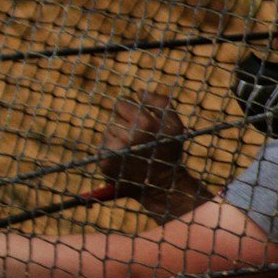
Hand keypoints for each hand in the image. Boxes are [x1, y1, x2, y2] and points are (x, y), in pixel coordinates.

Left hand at [99, 92, 207, 218]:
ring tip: (133, 152)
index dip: (130, 111)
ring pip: (107, 133)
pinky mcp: (105, 162)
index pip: (121, 103)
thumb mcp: (175, 125)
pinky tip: (125, 161)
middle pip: (113, 118)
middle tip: (139, 141)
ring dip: (117, 139)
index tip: (140, 122)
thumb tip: (139, 91)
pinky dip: (111, 153)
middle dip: (124, 126)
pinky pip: (102, 148)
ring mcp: (115, 150)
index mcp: (145, 123)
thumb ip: (161, 103)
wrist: (162, 186)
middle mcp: (128, 135)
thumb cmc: (169, 152)